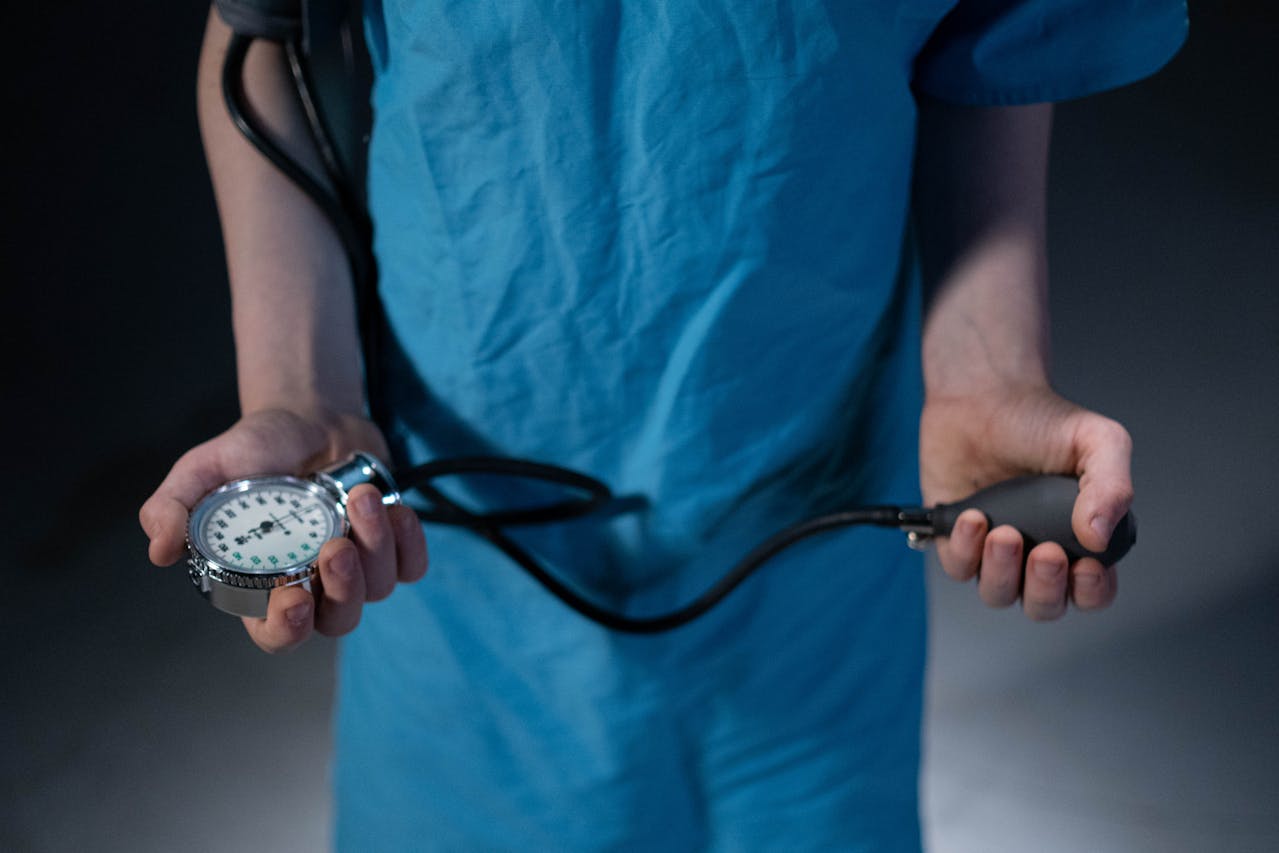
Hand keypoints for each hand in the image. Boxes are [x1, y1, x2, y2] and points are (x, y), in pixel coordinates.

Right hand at [139, 408, 427, 651]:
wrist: (309, 416)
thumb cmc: (255, 451)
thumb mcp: (203, 469)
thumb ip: (173, 506)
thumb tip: (159, 551)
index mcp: (264, 584)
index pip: (277, 633)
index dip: (286, 628)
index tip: (293, 596)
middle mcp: (314, 584)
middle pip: (337, 620)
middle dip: (342, 590)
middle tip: (335, 547)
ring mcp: (358, 568)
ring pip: (378, 588)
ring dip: (376, 547)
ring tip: (360, 496)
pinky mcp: (392, 545)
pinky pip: (412, 566)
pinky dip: (410, 543)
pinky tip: (395, 510)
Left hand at [919, 386, 1132, 620]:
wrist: (982, 394)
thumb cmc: (1041, 419)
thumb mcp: (1098, 441)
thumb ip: (1112, 486)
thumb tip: (1100, 537)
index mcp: (1080, 538)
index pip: (1091, 591)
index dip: (1091, 591)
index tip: (1086, 566)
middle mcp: (1037, 552)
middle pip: (1045, 605)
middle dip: (1045, 587)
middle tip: (1044, 552)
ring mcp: (995, 550)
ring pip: (1000, 594)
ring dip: (1002, 571)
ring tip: (1004, 531)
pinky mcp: (956, 539)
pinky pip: (959, 568)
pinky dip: (966, 550)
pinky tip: (974, 517)